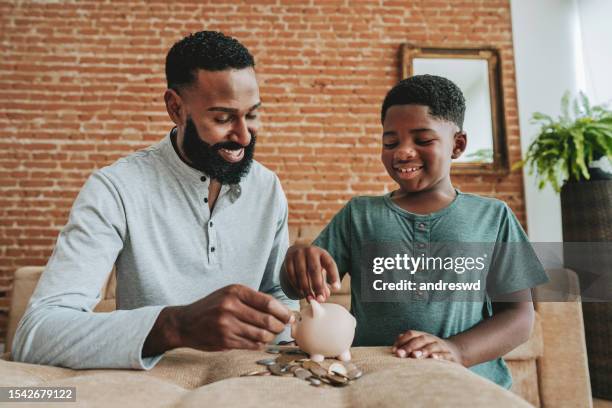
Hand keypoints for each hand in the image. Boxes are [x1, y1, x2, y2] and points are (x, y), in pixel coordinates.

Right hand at [173, 284, 293, 350]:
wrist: (185, 322)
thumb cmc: (212, 307)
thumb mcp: (230, 294)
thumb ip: (253, 299)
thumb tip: (281, 310)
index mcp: (235, 291)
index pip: (268, 302)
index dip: (283, 311)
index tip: (290, 316)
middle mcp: (230, 306)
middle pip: (267, 320)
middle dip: (280, 325)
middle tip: (283, 327)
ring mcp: (227, 325)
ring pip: (261, 334)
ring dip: (271, 336)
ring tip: (272, 334)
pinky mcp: (225, 340)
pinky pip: (251, 344)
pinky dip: (260, 344)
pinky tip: (260, 341)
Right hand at [283, 244, 340, 301]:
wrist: (298, 250)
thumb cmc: (314, 263)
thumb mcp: (322, 269)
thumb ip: (324, 283)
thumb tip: (323, 297)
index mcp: (323, 253)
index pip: (330, 264)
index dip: (334, 276)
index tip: (336, 289)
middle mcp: (310, 251)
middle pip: (314, 269)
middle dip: (317, 286)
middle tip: (320, 299)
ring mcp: (298, 254)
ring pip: (301, 273)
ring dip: (305, 288)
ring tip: (310, 298)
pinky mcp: (288, 259)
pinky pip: (292, 274)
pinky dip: (296, 285)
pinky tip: (300, 292)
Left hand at [392, 330, 462, 364]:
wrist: (455, 352)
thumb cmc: (431, 350)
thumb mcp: (420, 345)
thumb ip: (407, 344)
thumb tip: (394, 349)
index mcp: (423, 336)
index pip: (411, 334)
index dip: (402, 340)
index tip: (394, 350)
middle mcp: (432, 339)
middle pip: (421, 339)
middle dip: (409, 346)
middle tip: (400, 354)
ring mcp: (442, 347)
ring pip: (432, 346)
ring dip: (423, 351)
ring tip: (414, 356)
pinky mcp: (450, 356)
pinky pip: (445, 355)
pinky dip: (439, 357)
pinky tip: (433, 358)